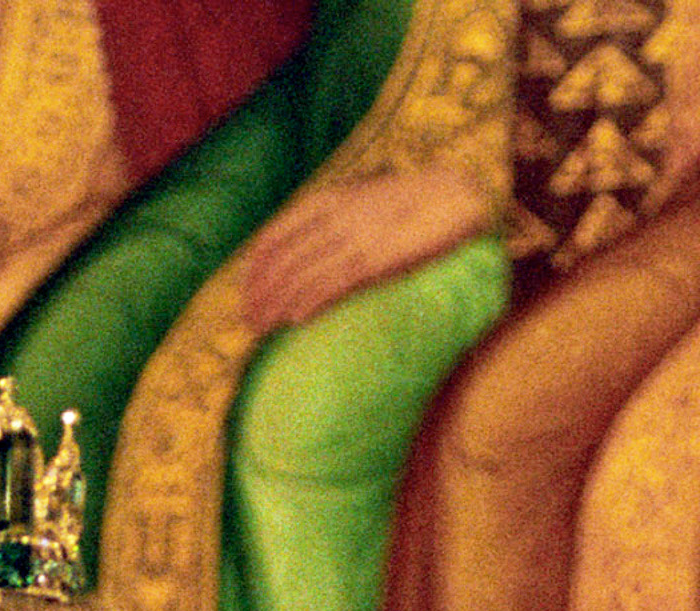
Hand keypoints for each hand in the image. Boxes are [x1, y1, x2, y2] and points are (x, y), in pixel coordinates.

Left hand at [234, 168, 498, 331]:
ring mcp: (354, 238)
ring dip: (276, 304)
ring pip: (301, 275)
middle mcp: (335, 218)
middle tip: (245, 320)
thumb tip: (310, 246)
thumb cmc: (412, 200)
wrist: (456, 194)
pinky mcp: (376, 259)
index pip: (274, 235)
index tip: (242, 292)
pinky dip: (310, 302)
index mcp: (328, 200)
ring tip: (259, 328)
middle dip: (258, 293)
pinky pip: (334, 283)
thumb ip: (334, 218)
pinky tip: (293, 320)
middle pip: (282, 260)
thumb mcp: (362, 200)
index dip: (253, 268)